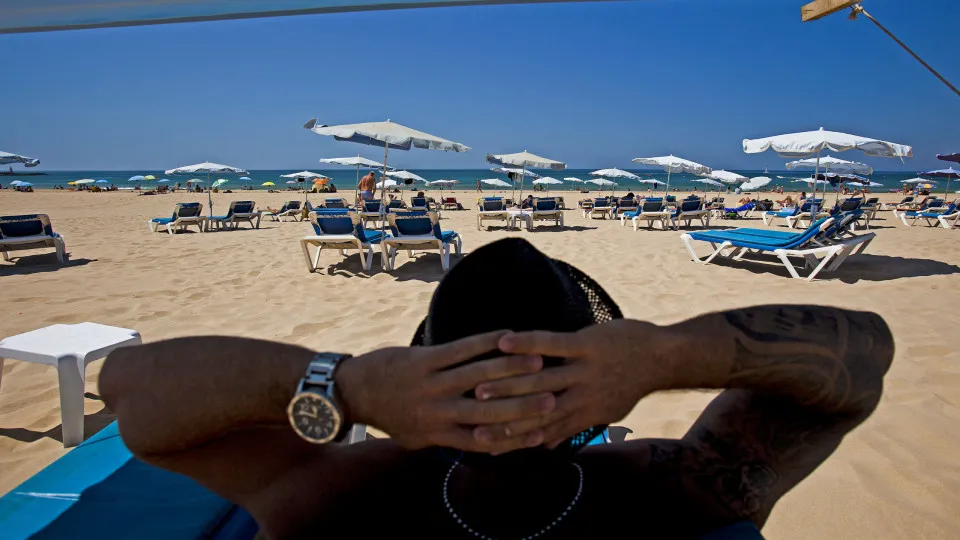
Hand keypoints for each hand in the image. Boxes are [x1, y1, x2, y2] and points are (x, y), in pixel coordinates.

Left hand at [335, 331, 556, 452]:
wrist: (352, 391)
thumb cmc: (388, 416)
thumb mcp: (416, 439)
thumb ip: (448, 440)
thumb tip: (484, 445)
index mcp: (438, 434)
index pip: (484, 441)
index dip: (515, 436)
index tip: (543, 431)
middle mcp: (437, 412)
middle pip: (488, 411)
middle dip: (523, 404)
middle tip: (553, 397)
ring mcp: (431, 383)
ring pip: (479, 376)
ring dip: (512, 368)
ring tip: (540, 362)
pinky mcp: (424, 359)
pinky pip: (460, 349)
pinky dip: (486, 342)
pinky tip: (507, 335)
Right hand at [471, 320, 681, 447]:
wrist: (663, 358)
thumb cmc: (629, 385)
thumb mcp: (604, 413)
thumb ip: (572, 427)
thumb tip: (543, 446)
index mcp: (583, 416)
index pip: (540, 430)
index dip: (510, 437)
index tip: (479, 442)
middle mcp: (582, 398)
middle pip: (535, 409)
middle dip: (501, 413)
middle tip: (468, 416)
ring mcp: (584, 371)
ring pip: (539, 380)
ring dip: (506, 381)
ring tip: (475, 383)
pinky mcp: (588, 346)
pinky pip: (553, 345)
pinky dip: (527, 344)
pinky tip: (504, 341)